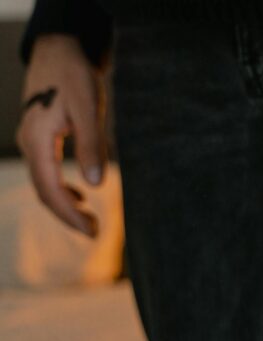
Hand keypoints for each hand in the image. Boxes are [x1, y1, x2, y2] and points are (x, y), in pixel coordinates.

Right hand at [15, 34, 107, 237]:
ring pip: (43, 182)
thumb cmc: (75, 76)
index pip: (50, 190)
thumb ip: (92, 146)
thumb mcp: (88, 109)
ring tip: (88, 219)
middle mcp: (29, 143)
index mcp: (37, 141)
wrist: (59, 49)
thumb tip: (96, 184)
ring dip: (64, 203)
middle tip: (94, 232)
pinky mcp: (39, 136)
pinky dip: (61, 187)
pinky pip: (45, 170)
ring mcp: (31, 140)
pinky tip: (79, 194)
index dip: (69, 215)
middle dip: (67, 214)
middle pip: (44, 191)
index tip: (91, 231)